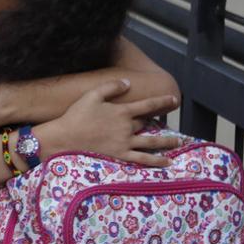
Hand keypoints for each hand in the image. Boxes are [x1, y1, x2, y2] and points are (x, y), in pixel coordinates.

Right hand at [44, 80, 179, 165]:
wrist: (65, 138)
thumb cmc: (76, 116)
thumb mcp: (91, 95)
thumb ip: (111, 87)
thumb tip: (128, 82)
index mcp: (122, 111)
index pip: (147, 105)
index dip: (162, 101)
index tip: (174, 99)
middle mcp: (127, 127)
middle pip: (146, 123)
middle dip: (156, 121)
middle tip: (166, 121)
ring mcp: (125, 142)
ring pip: (152, 141)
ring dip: (167, 141)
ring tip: (178, 141)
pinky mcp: (120, 155)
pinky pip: (142, 159)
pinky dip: (156, 160)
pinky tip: (167, 161)